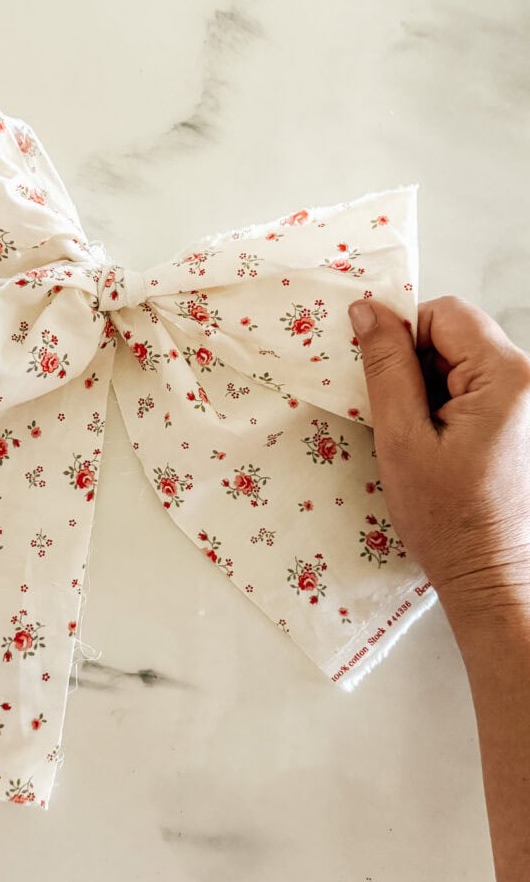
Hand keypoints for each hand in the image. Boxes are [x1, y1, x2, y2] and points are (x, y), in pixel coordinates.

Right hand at [348, 294, 529, 620]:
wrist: (488, 571)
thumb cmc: (445, 515)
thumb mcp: (401, 436)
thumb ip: (385, 366)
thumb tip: (368, 310)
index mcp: (505, 376)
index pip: (445, 313)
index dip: (404, 334)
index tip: (382, 377)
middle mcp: (525, 378)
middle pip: (455, 333)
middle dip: (415, 363)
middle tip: (398, 416)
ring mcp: (525, 398)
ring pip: (458, 359)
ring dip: (426, 386)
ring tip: (418, 436)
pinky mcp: (517, 416)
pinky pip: (470, 384)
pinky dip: (441, 402)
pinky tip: (433, 441)